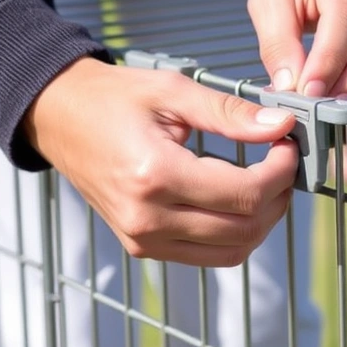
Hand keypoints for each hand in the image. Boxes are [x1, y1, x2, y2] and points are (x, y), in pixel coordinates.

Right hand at [23, 57, 298, 266]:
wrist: (58, 118)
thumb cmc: (112, 98)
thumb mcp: (173, 91)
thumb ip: (230, 113)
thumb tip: (282, 127)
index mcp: (155, 176)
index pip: (245, 194)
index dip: (280, 172)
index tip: (288, 145)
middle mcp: (147, 218)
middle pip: (245, 229)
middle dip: (277, 197)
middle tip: (283, 162)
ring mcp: (143, 239)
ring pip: (232, 252)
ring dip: (262, 221)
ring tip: (267, 182)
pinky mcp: (142, 246)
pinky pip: (207, 255)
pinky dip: (235, 233)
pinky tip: (239, 198)